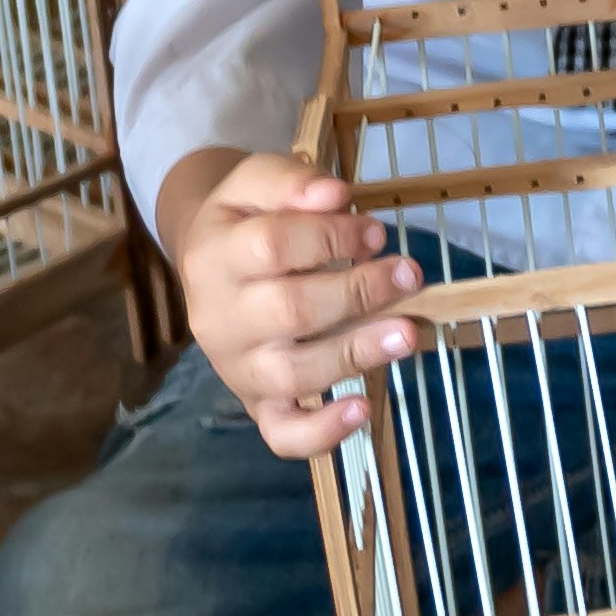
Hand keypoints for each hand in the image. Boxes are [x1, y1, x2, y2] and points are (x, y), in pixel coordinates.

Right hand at [178, 151, 420, 458]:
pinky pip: (282, 434)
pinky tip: (362, 411)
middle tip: (409, 274)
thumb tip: (335, 195)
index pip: (273, 248)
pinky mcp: (256, 404)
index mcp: (214, 257)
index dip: (331, 238)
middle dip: (358, 292)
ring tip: (408, 333)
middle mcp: (219, 319)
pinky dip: (322, 433)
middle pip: (290, 311)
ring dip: (356, 353)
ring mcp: (237, 368)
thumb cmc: (244, 221)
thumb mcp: (253, 183)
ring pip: (293, 373)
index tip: (376, 232)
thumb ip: (291, 181)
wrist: (206, 264)